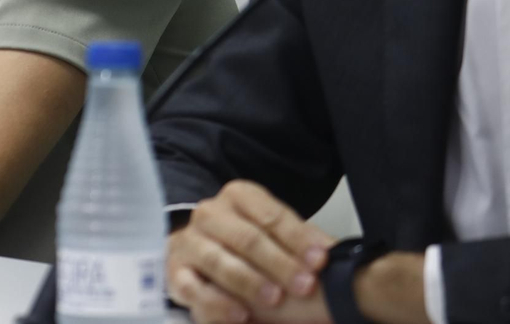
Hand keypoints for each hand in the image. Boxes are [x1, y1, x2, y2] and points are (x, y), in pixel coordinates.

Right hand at [167, 181, 335, 323]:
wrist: (200, 254)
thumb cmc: (247, 246)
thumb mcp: (276, 235)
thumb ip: (302, 242)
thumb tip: (335, 253)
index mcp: (237, 197)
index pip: (270, 215)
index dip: (298, 238)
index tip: (322, 261)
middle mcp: (209, 213)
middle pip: (246, 237)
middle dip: (278, 263)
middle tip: (305, 286)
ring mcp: (189, 242)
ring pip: (217, 260)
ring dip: (248, 281)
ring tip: (275, 299)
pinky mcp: (174, 273)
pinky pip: (191, 288)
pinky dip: (216, 303)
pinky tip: (240, 315)